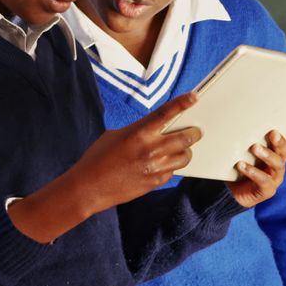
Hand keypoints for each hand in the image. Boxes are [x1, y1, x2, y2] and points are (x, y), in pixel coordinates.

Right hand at [66, 92, 200, 213]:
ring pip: (184, 156)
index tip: (194, 97)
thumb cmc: (98, 158)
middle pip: (185, 137)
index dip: (182, 103)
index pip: (166, 113)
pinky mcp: (154, 182)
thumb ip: (139, 131)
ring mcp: (154, 167)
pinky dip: (172, 166)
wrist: (88, 188)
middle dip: (194, 132)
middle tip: (196, 131)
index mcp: (139, 133)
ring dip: (186, 151)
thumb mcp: (116, 135)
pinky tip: (164, 164)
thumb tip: (157, 130)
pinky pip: (173, 171)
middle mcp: (150, 149)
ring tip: (182, 149)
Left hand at [226, 120, 285, 207]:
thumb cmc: (240, 166)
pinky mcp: (268, 190)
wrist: (232, 192)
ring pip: (277, 165)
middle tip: (272, 133)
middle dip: (280, 142)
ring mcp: (275, 177)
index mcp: (276, 152)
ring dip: (267, 155)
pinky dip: (253, 172)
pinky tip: (242, 165)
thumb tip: (239, 115)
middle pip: (284, 151)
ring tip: (254, 148)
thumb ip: (248, 138)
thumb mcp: (244, 150)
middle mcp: (278, 163)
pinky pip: (264, 180)